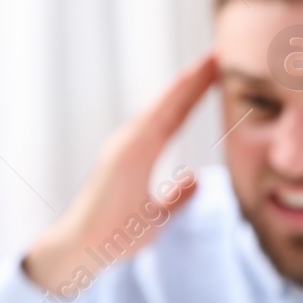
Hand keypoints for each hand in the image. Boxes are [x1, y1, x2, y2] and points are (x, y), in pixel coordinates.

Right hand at [23, 54, 216, 292]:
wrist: (82, 250)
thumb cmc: (114, 235)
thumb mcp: (158, 217)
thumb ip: (177, 197)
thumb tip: (196, 179)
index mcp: (140, 153)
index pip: (176, 116)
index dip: (196, 92)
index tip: (218, 70)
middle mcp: (132, 143)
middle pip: (171, 104)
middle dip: (195, 78)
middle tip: (220, 52)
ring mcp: (125, 147)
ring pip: (162, 107)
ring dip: (186, 83)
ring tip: (210, 60)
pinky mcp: (122, 155)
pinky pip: (152, 122)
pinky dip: (170, 100)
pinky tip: (187, 83)